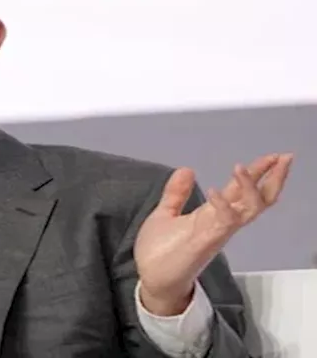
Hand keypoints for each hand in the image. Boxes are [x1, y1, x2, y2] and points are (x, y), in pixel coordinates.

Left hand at [134, 153, 292, 315]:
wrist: (151, 280)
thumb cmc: (160, 252)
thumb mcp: (166, 214)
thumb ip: (177, 194)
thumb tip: (187, 169)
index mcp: (213, 214)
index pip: (241, 190)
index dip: (257, 173)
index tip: (274, 156)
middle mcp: (221, 223)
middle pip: (257, 199)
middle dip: (272, 179)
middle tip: (284, 157)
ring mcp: (216, 233)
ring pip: (248, 210)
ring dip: (249, 187)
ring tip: (242, 166)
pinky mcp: (206, 243)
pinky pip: (223, 223)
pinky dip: (223, 206)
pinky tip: (214, 191)